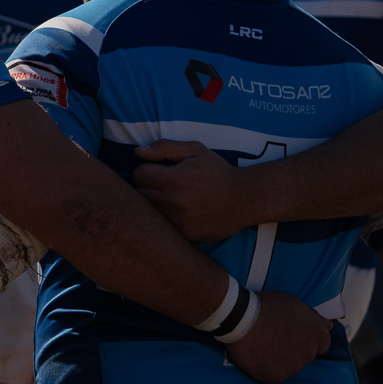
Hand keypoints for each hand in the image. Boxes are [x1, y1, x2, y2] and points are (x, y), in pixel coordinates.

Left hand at [131, 140, 255, 241]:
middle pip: (139, 195)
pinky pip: (162, 227)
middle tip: (159, 184)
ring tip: (166, 196)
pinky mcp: (186, 235)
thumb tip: (137, 152)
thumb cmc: (217, 171)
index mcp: (175, 180)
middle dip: (145, 187)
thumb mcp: (194, 150)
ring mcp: (180, 222)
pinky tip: (176, 211)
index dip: (146, 170)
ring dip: (152, 203)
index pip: (139, 175)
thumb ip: (164, 147)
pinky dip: (164, 219)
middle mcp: (175, 203)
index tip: (157, 170)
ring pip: (148, 213)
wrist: (245, 198)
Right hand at [223, 291, 331, 383]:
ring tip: (262, 346)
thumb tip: (329, 327)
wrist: (241, 316)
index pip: (321, 345)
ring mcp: (293, 366)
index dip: (305, 340)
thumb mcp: (294, 304)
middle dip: (292, 350)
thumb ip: (314, 317)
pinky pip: (272, 377)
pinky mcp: (276, 376)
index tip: (291, 336)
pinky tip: (256, 356)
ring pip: (288, 368)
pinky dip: (265, 369)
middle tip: (273, 339)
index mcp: (316, 334)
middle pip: (304, 357)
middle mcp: (309, 352)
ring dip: (278, 361)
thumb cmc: (266, 306)